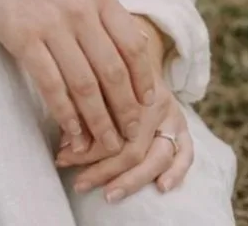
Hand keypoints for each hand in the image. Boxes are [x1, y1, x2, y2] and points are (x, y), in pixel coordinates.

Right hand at [0, 0, 156, 154]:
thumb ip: (103, 10)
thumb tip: (134, 46)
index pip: (133, 45)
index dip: (143, 80)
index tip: (147, 105)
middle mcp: (80, 9)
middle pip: (113, 71)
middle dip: (125, 110)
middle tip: (130, 136)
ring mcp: (51, 23)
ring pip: (84, 85)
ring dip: (98, 122)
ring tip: (104, 145)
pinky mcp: (22, 38)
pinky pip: (51, 85)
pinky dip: (65, 114)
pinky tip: (71, 132)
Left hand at [54, 71, 193, 202]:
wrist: (134, 54)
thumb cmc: (107, 70)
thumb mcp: (91, 80)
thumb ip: (80, 109)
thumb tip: (67, 146)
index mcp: (130, 86)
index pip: (110, 128)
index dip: (84, 148)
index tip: (61, 157)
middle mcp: (155, 102)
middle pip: (133, 147)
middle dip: (103, 170)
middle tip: (79, 183)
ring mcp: (172, 114)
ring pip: (158, 155)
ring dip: (132, 179)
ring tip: (109, 194)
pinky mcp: (183, 126)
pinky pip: (186, 152)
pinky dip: (177, 172)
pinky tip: (162, 187)